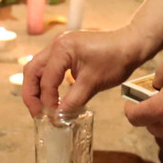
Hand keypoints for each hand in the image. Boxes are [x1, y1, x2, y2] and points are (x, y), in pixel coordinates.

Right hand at [22, 27, 142, 117]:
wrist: (131, 45)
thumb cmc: (115, 61)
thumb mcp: (92, 84)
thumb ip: (72, 102)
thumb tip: (56, 119)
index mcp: (62, 49)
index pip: (46, 80)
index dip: (48, 101)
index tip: (53, 118)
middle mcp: (56, 44)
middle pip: (32, 70)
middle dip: (32, 94)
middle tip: (38, 114)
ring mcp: (60, 45)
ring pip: (38, 68)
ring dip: (38, 88)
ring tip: (43, 108)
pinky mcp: (66, 50)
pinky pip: (49, 66)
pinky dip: (47, 82)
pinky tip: (53, 96)